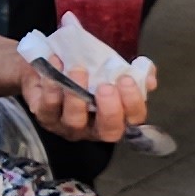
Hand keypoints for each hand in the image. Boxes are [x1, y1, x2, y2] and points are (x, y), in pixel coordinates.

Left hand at [21, 58, 147, 145]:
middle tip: (105, 87)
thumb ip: (136, 72)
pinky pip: (48, 107)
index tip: (126, 79)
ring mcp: (68, 125)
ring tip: (78, 70)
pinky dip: (52, 86)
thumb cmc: (87, 70)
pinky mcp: (45, 116)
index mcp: (116, 115)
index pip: (133, 119)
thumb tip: (148, 77)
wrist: (49, 63)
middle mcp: (94, 126)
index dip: (132, 102)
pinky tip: (55, 64)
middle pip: (108, 132)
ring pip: (75, 122)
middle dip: (110, 110)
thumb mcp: (113, 67)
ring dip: (77, 96)